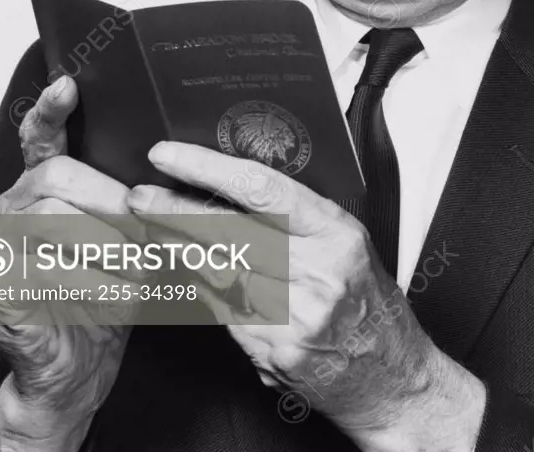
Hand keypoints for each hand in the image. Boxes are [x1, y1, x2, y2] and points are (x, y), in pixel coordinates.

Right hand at [0, 76, 141, 451]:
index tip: (69, 84)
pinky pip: (44, 271)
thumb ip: (136, 201)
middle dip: (110, 199)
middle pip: (58, 176)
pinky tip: (116, 298)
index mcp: (47, 186)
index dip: (52, 110)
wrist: (79, 367)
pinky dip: (91, 284)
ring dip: (106, 243)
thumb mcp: (132, 239)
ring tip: (138, 268)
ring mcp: (0, 246)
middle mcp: (15, 205)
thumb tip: (177, 168)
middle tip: (147, 228)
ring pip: (51, 219)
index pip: (42, 136)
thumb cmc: (110, 293)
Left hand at [126, 143, 485, 450]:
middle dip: (176, 210)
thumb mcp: (348, 244)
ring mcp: (298, 316)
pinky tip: (190, 274)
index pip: (262, 188)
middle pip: (229, 230)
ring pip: (220, 271)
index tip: (172, 156)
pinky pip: (227, 313)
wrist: (393, 378)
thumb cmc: (368, 304)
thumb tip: (233, 185)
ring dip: (180, 249)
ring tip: (151, 230)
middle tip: (140, 196)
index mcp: (336, 232)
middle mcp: (319, 271)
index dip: (208, 169)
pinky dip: (204, 291)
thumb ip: (298, 218)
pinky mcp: (279, 353)